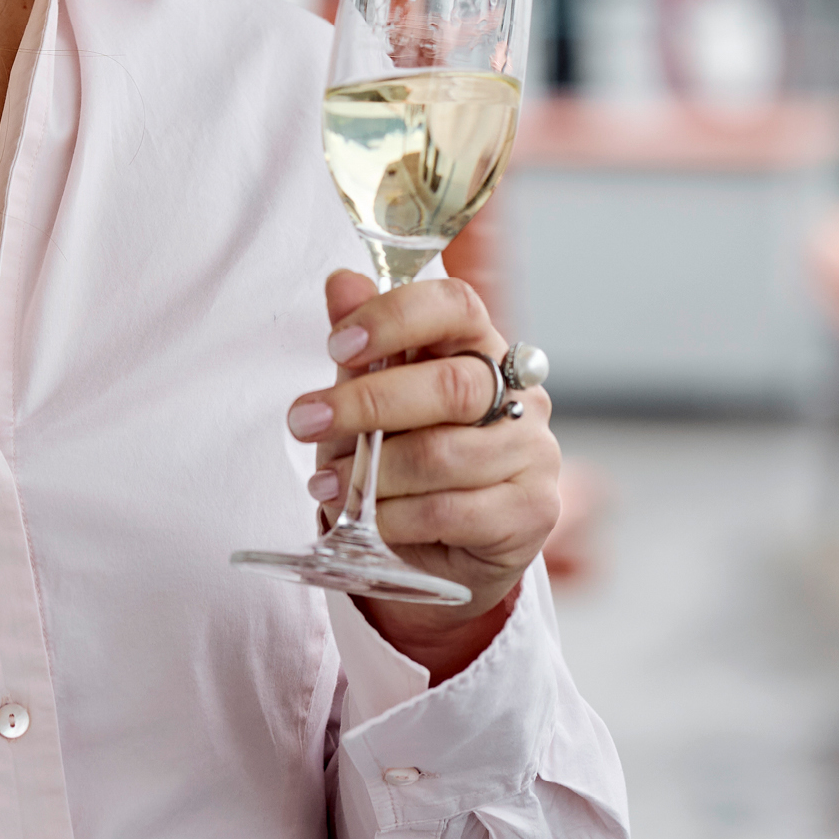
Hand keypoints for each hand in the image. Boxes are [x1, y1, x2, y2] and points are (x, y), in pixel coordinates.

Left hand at [287, 269, 561, 673]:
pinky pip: (450, 511)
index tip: (336, 344)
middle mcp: (520, 395)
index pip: (456, 305)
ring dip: (372, 473)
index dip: (395, 317)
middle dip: (367, 403)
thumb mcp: (372, 402)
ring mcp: (532, 454)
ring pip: (443, 454)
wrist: (438, 557)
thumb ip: (363, 347)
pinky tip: (366, 519)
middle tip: (305, 420)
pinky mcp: (531, 512)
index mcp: (482, 348)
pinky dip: (395, 516)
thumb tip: (341, 282)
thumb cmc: (405, 463)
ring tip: (326, 483)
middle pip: (450, 385)